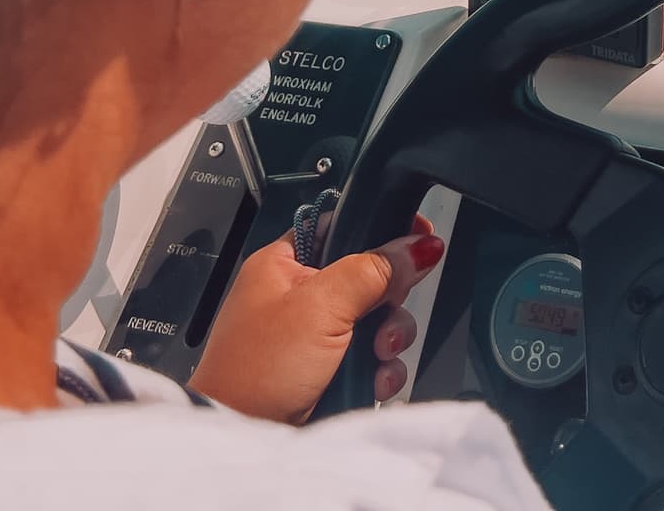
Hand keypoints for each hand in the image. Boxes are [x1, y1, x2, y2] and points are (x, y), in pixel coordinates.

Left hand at [190, 216, 443, 421]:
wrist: (241, 438)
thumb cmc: (261, 367)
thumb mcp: (321, 306)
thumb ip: (374, 269)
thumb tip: (422, 244)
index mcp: (285, 264)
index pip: (343, 226)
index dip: (382, 228)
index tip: (419, 237)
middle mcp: (301, 295)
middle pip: (370, 276)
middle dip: (389, 300)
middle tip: (386, 313)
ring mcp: (316, 335)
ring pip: (377, 319)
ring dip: (389, 338)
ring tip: (378, 356)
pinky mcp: (329, 369)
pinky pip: (372, 357)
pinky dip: (381, 368)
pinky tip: (376, 381)